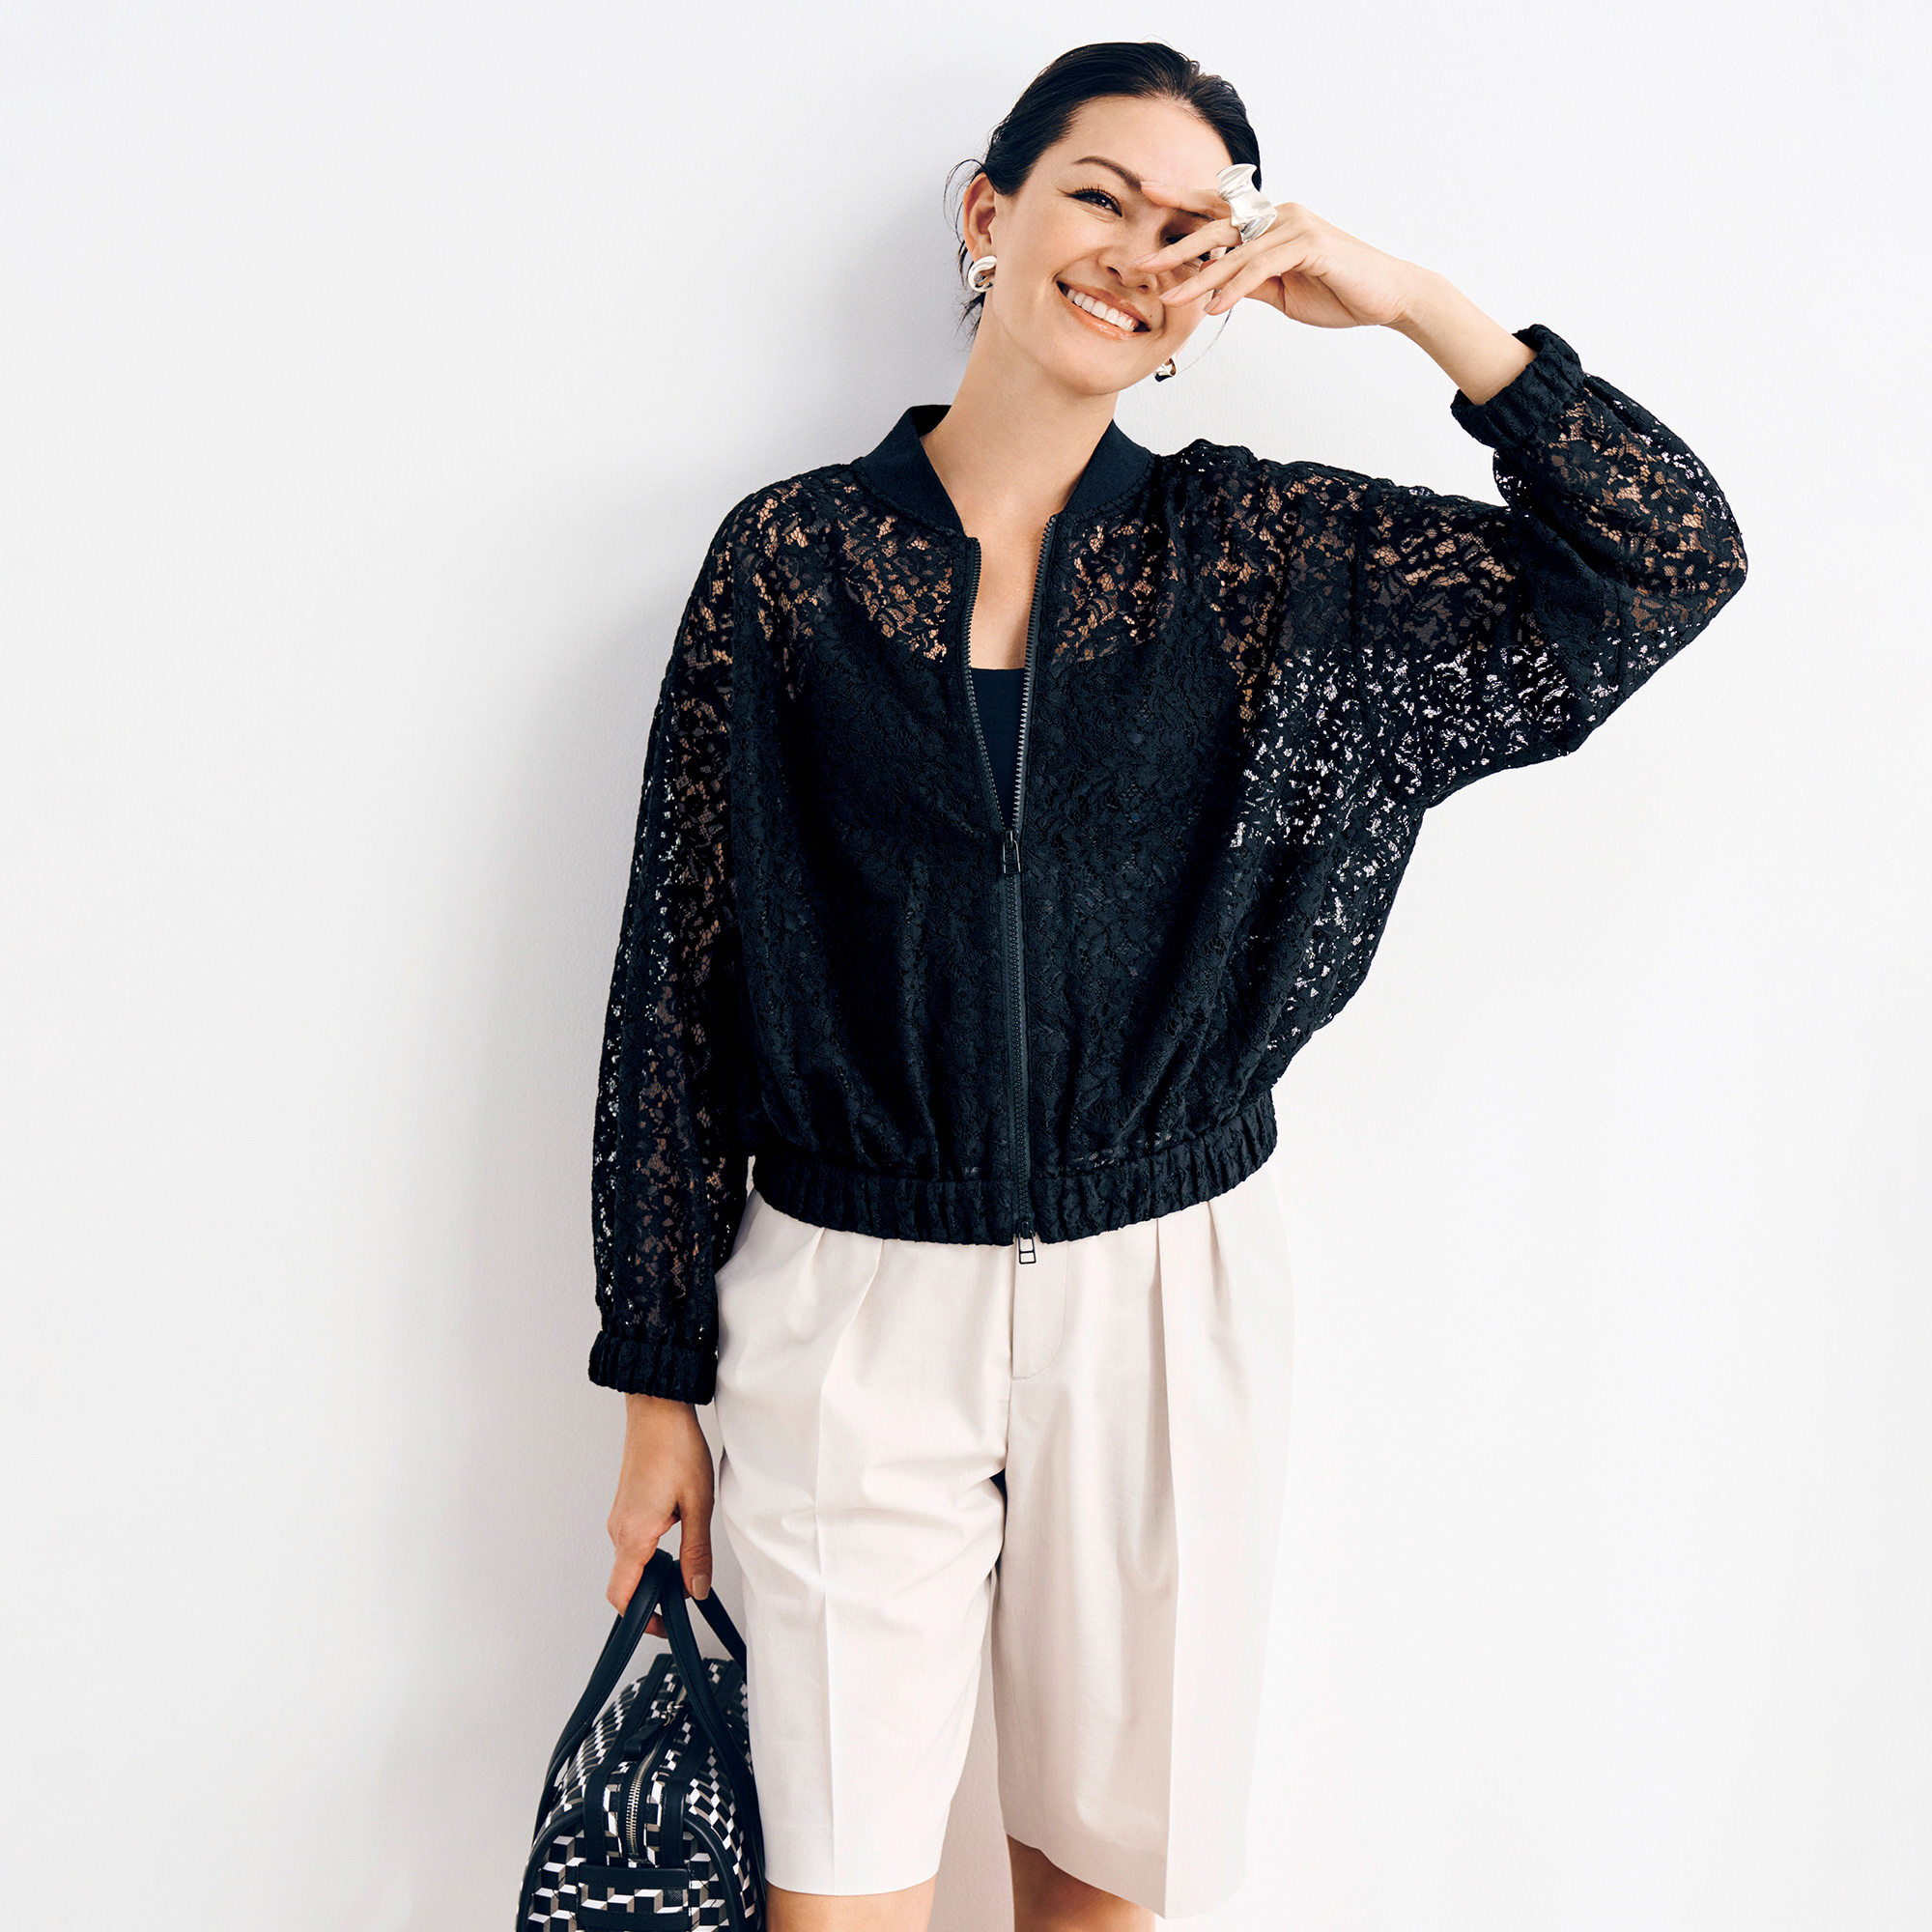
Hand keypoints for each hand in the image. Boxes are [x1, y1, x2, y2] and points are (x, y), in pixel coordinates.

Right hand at [606, 1392, 714, 1635]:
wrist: (657, 1407)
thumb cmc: (675, 1446)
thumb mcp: (698, 1504)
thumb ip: (697, 1551)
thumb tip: (696, 1589)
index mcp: (633, 1534)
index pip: (622, 1596)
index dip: (642, 1619)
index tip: (667, 1624)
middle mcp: (619, 1528)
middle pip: (625, 1583)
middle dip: (653, 1596)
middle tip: (686, 1595)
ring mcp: (620, 1516)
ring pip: (631, 1561)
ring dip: (655, 1572)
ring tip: (688, 1563)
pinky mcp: (626, 1505)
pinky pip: (634, 1541)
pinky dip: (652, 1552)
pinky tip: (679, 1535)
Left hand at [1134, 183, 1428, 329]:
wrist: (1386, 297)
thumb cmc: (1337, 290)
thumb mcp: (1280, 290)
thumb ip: (1249, 281)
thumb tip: (1216, 287)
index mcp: (1271, 222)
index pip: (1220, 209)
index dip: (1183, 201)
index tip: (1148, 195)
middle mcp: (1279, 214)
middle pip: (1218, 225)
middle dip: (1177, 247)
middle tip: (1141, 264)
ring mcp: (1294, 225)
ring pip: (1236, 250)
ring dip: (1200, 279)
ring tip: (1170, 301)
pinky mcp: (1309, 244)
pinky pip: (1261, 267)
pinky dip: (1235, 287)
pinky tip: (1214, 307)